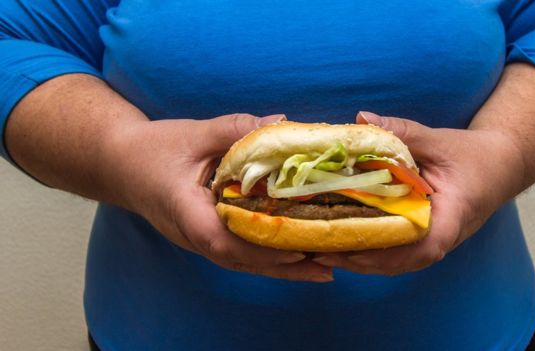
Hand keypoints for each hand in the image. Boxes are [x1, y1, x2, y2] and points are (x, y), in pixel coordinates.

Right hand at [102, 113, 332, 281]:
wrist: (119, 163)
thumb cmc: (152, 148)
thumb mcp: (193, 133)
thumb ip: (235, 129)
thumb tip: (282, 123)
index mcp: (185, 210)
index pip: (221, 239)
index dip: (260, 248)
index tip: (296, 249)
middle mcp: (192, 234)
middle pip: (241, 259)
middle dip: (284, 266)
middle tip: (327, 267)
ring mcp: (198, 239)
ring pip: (243, 260)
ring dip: (280, 266)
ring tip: (322, 266)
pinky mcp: (206, 235)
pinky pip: (240, 251)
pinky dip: (268, 254)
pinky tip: (296, 251)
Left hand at [313, 111, 524, 274]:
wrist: (499, 165)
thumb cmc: (473, 155)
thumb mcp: (438, 140)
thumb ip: (402, 131)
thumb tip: (362, 118)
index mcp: (452, 215)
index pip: (426, 245)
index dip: (390, 254)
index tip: (357, 250)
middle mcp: (443, 237)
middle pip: (401, 262)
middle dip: (362, 261)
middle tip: (322, 253)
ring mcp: (433, 242)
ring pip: (396, 263)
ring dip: (362, 261)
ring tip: (324, 254)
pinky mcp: (423, 238)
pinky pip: (396, 253)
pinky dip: (370, 252)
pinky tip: (343, 245)